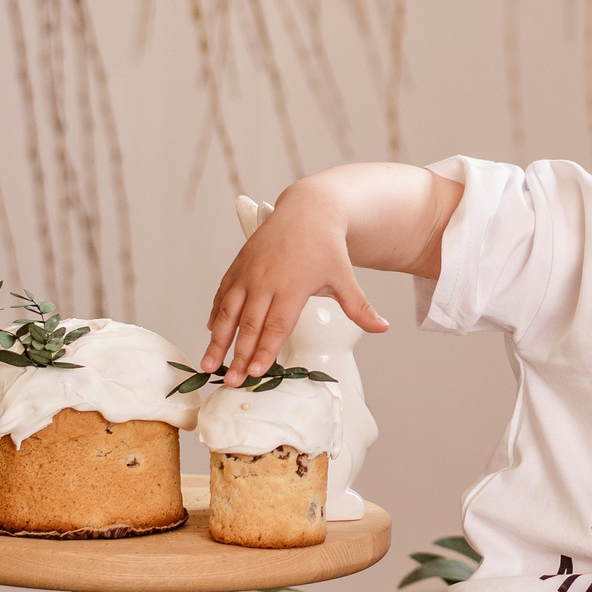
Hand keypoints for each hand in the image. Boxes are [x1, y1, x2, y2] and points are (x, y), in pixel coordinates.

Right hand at [204, 187, 387, 380]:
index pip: (276, 326)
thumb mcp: (344, 276)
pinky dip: (215, 314)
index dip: (265, 350)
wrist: (307, 210)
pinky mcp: (237, 266)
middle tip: (233, 381)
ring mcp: (248, 273)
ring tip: (208, 364)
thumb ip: (359, 306)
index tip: (256, 372)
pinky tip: (210, 331)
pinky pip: (222, 294)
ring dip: (217, 340)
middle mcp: (265, 280)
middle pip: (249, 325)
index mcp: (292, 286)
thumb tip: (383, 328)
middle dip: (239, 356)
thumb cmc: (326, 246)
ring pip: (228, 312)